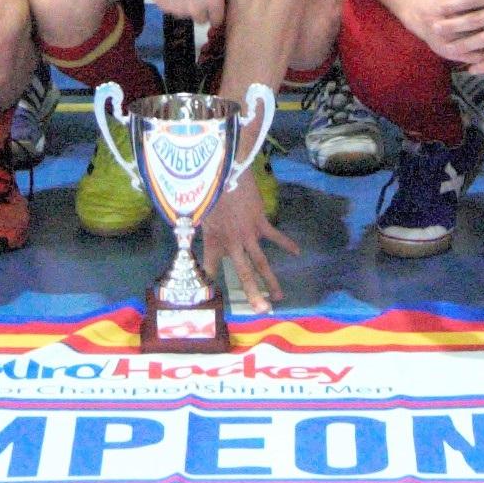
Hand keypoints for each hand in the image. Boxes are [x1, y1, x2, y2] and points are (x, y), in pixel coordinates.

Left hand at [201, 179, 295, 312]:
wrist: (227, 171)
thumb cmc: (208, 189)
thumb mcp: (197, 210)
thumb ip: (195, 224)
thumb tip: (186, 226)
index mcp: (213, 240)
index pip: (209, 267)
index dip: (208, 280)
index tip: (208, 293)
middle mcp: (232, 243)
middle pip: (244, 274)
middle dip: (252, 294)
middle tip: (261, 311)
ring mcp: (249, 234)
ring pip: (262, 262)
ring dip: (271, 280)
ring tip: (278, 296)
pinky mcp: (261, 222)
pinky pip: (275, 236)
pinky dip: (287, 244)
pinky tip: (297, 252)